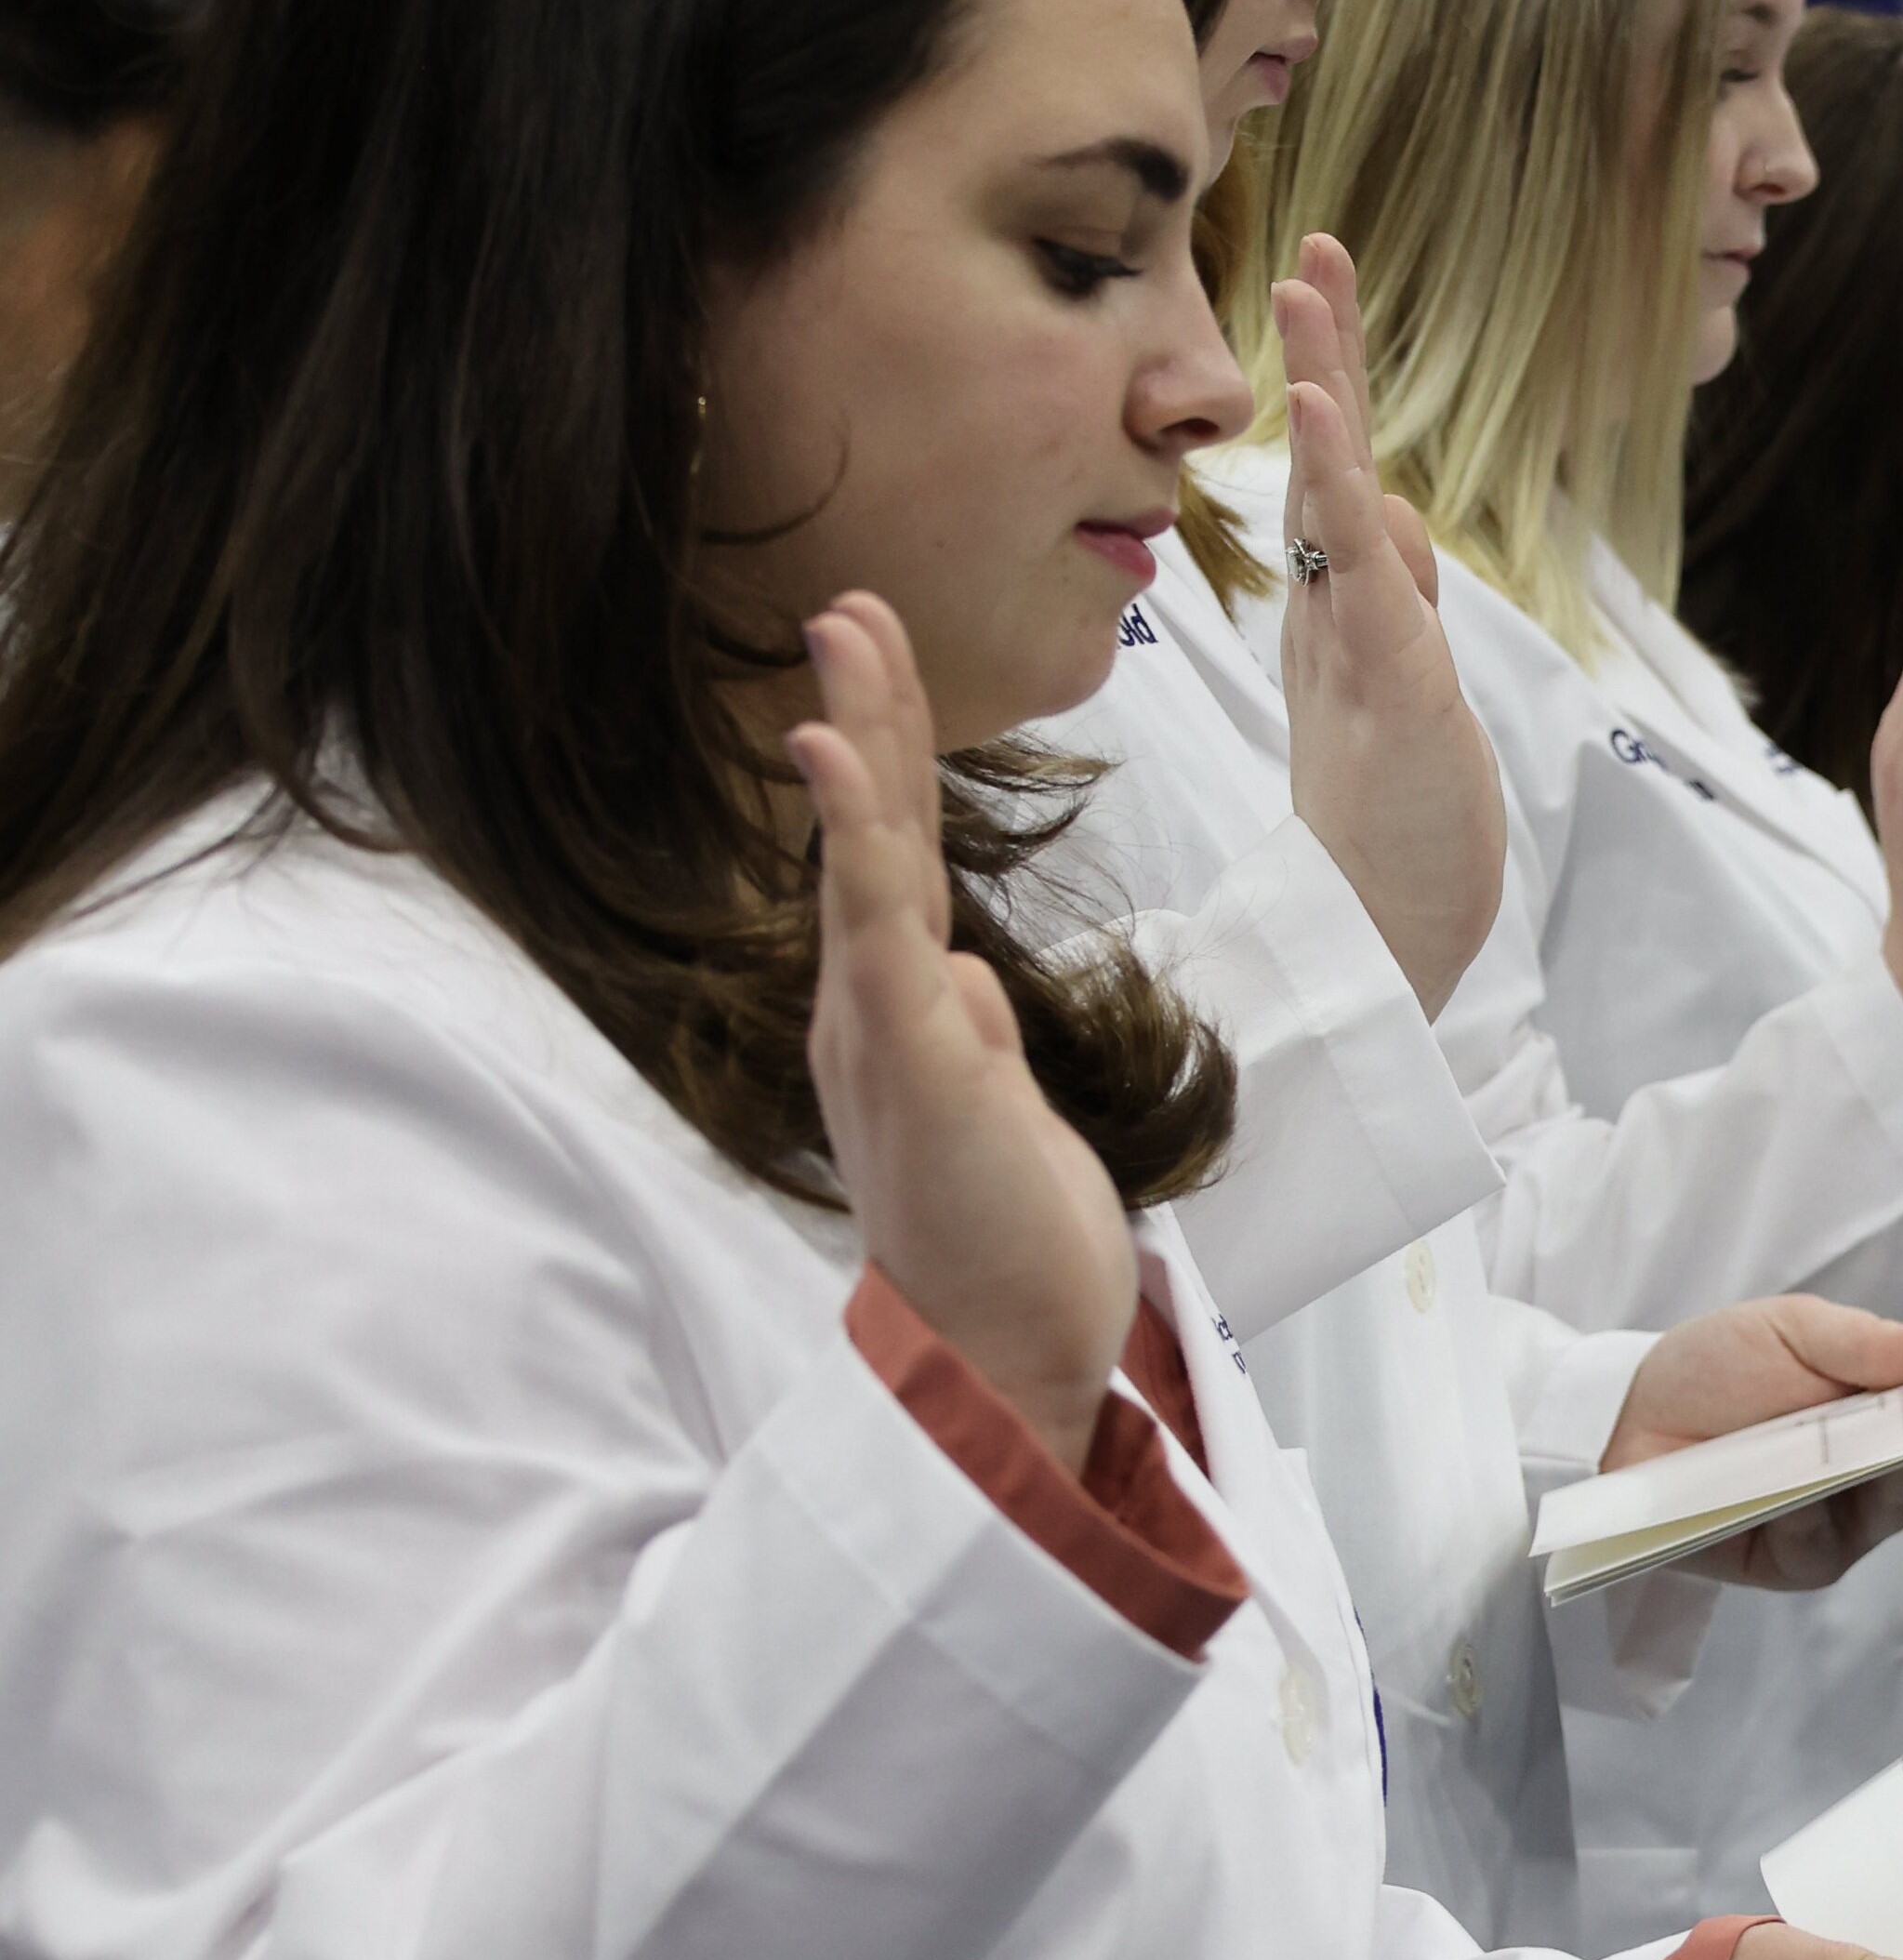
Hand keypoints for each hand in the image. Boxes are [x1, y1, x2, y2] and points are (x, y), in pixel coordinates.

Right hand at [794, 594, 1136, 1473]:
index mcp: (897, 1014)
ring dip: (858, 741)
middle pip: (866, 834)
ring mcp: (883, 1034)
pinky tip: (838, 759)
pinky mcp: (917, 1065)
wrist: (1006, 1356)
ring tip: (845, 636)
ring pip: (865, 859)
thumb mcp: (998, 1109)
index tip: (878, 657)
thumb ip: (969, 1036)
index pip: (890, 857)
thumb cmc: (1005, 1241)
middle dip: (862, 712)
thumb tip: (964, 977)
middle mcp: (871, 1012)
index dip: (884, 754)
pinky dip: (855, 841)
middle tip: (848, 603)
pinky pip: (878, 935)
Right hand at [1274, 234, 1505, 1017]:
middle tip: (1310, 251)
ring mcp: (1354, 644)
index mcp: (1343, 621)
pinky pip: (1354, 565)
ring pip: (1334, 495)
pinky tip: (1319, 412)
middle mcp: (1338, 619)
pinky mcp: (1381, 680)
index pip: (1339, 484)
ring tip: (1307, 284)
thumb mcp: (1409, 698)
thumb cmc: (1393, 835)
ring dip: (1325, 387)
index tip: (1319, 293)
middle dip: (1324, 355)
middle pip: (1329, 463)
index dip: (1332, 389)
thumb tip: (1388, 516)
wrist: (1378, 947)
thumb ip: (1395, 609)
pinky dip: (1335, 482)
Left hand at [1603, 1298, 1902, 1589]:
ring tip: (1847, 1450)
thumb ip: (1872, 1343)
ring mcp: (1837, 1522)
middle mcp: (1869, 1470)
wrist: (1626, 1418)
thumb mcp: (1794, 1330)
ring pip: (1886, 1511)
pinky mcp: (1796, 1563)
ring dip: (1868, 1480)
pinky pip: (1822, 1548)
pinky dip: (1807, 1519)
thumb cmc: (1714, 1366)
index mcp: (1879, 1407)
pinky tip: (1788, 1496)